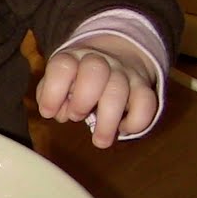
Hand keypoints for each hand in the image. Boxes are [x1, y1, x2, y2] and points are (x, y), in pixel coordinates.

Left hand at [35, 33, 157, 147]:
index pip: (63, 67)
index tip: (49, 112)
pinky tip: (123, 129)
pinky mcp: (143, 87)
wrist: (115, 56)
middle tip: (78, 117)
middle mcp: (99, 62)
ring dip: (107, 120)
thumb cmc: (77, 79)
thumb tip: (60, 112)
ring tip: (99, 141)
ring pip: (119, 90)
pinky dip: (136, 122)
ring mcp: (124, 72)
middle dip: (83, 100)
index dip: (53, 91)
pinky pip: (147, 103)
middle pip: (95, 72)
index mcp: (73, 58)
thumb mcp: (58, 83)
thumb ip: (51, 97)